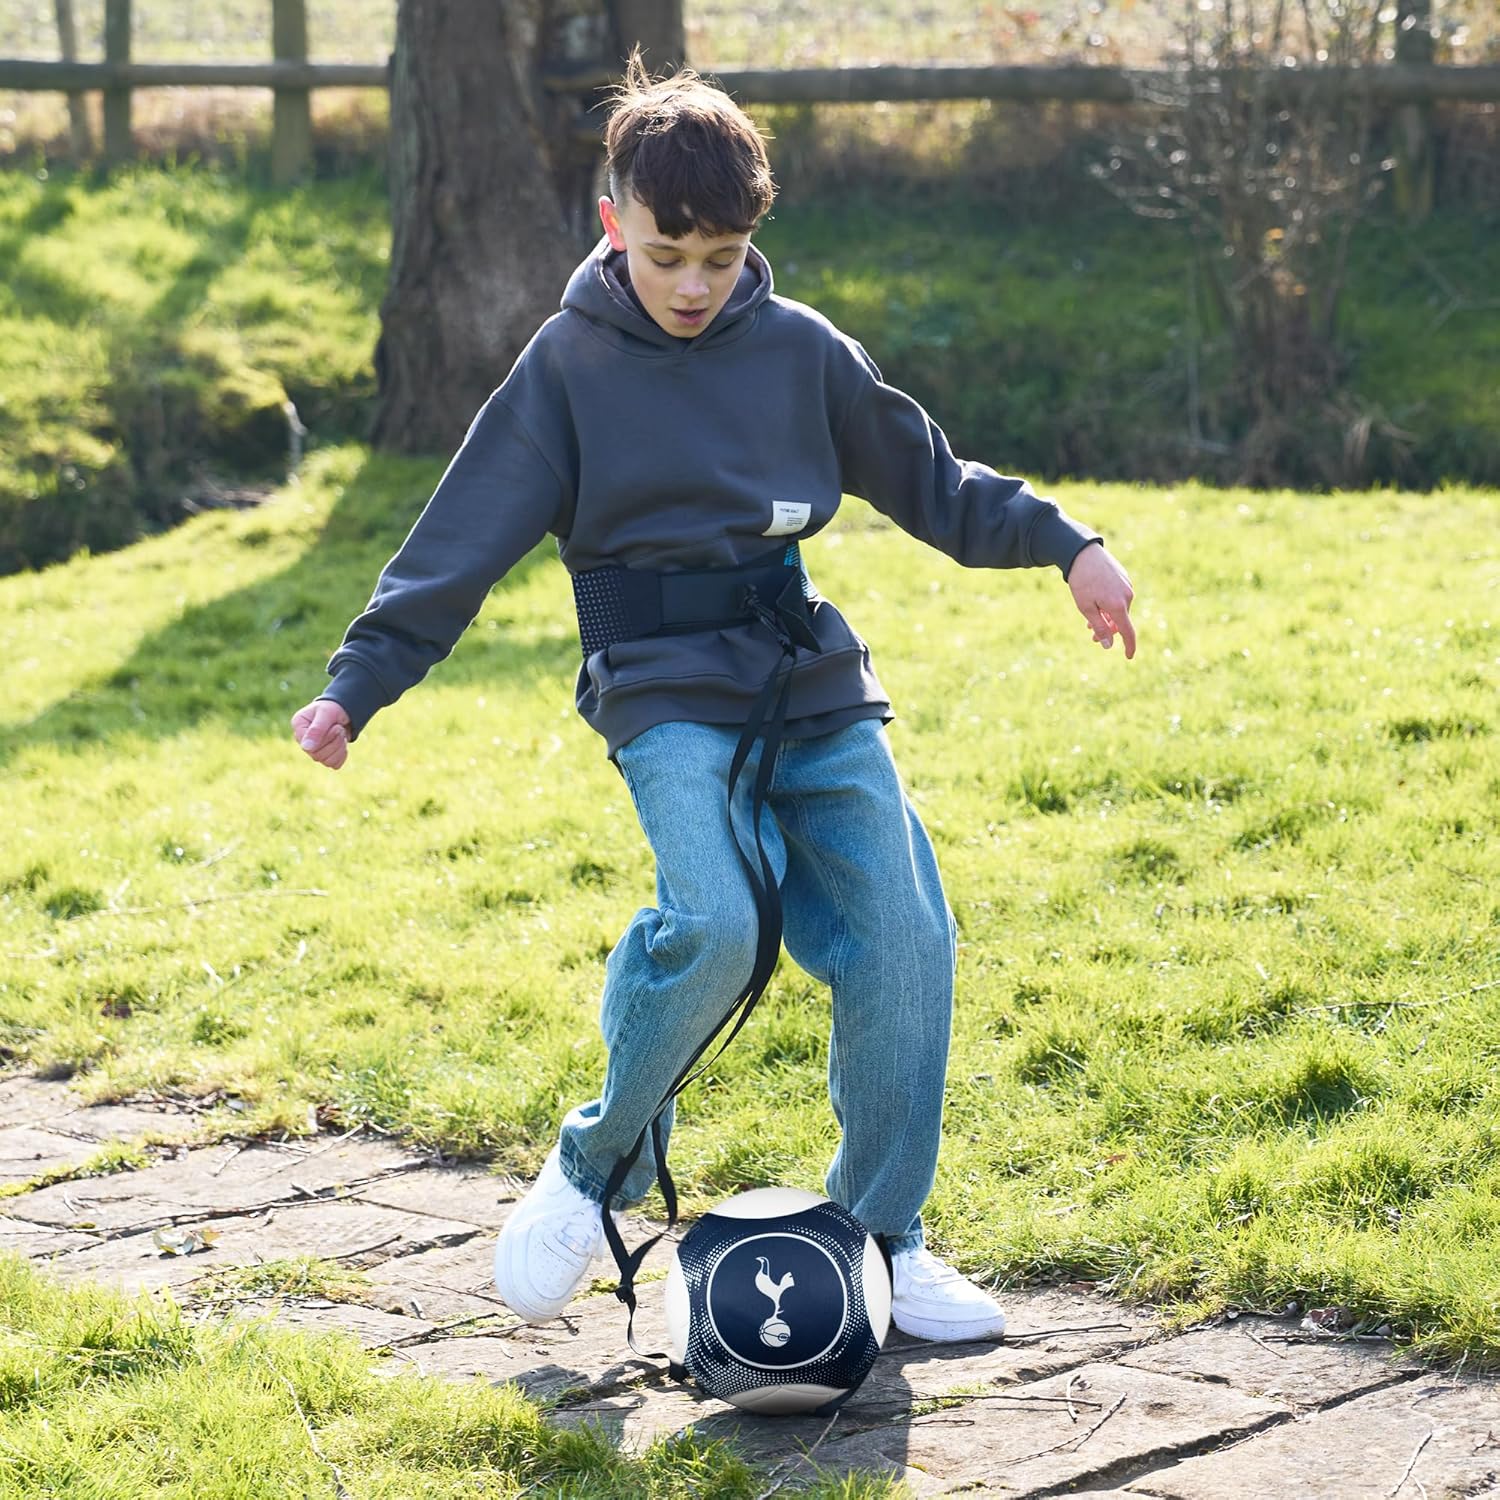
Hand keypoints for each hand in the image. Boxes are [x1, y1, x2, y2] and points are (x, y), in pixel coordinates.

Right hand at [291, 698, 351, 769]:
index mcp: (299, 727)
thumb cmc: (332, 708)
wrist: (342, 711)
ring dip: (339, 747)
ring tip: (341, 734)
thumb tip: (306, 748)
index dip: (326, 739)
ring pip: (326, 762)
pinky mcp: (325, 756)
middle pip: (317, 755)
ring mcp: (313, 750)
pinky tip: (342, 743)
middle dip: (334, 742)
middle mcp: (303, 741)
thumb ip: (317, 729)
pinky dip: (342, 754)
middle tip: (339, 728)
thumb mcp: (326, 714)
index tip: (336, 727)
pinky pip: (334, 764)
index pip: (308, 746)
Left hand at [1066, 543, 1135, 658]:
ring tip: (1090, 617)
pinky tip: (1096, 599)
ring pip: (1119, 608)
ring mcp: (1127, 586)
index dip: (1129, 646)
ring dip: (1107, 616)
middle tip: (1091, 634)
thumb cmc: (1082, 582)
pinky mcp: (1124, 578)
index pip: (1128, 632)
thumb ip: (1099, 627)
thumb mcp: (1086, 608)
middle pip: (1120, 620)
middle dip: (1107, 629)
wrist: (1083, 553)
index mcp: (1119, 606)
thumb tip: (1109, 645)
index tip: (1128, 657)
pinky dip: (1109, 604)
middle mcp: (1127, 596)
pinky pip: (1119, 597)